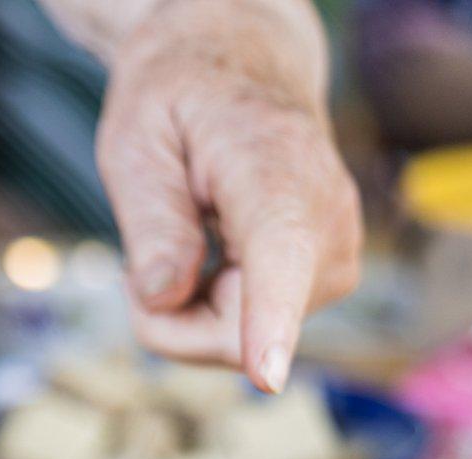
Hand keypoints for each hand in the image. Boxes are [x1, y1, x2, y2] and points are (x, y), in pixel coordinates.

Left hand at [91, 0, 361, 390]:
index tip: (267, 376)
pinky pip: (248, 336)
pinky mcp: (326, 281)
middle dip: (166, 318)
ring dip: (187, 311)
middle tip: (138, 259)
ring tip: (182, 238)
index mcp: (275, 172)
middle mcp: (325, 221)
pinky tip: (210, 254)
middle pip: (232, 334)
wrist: (243, 69)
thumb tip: (166, 299)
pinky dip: (209, 308)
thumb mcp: (137, 141)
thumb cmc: (180, 101)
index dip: (269, 321)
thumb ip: (152, 223)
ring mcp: (334, 258)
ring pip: (237, 344)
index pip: (279, 254)